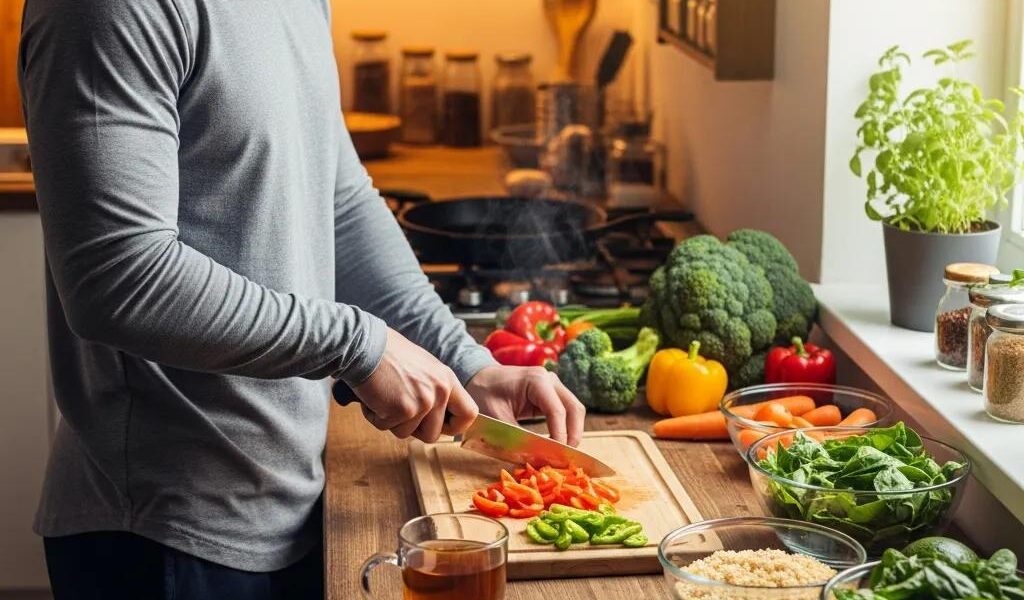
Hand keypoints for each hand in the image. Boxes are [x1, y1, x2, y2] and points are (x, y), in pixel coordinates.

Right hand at [353, 328, 477, 441]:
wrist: (365, 344)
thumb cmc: (389, 355)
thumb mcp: (424, 368)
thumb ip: (435, 390)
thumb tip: (440, 418)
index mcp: (447, 379)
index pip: (469, 413)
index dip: (454, 427)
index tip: (440, 427)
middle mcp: (440, 391)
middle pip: (434, 434)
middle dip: (413, 429)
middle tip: (399, 411)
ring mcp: (424, 401)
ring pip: (407, 434)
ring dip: (391, 421)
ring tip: (385, 396)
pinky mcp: (404, 409)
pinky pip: (387, 427)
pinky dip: (375, 417)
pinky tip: (374, 395)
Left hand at [466, 365, 585, 446]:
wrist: (479, 378)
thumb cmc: (484, 394)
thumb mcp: (496, 418)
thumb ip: (517, 437)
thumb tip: (537, 458)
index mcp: (536, 380)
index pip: (557, 411)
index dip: (560, 436)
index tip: (556, 457)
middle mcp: (550, 380)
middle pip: (575, 409)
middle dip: (573, 436)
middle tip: (564, 459)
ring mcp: (554, 386)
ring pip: (575, 411)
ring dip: (572, 433)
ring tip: (561, 455)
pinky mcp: (552, 395)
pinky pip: (566, 413)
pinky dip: (566, 429)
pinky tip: (557, 445)